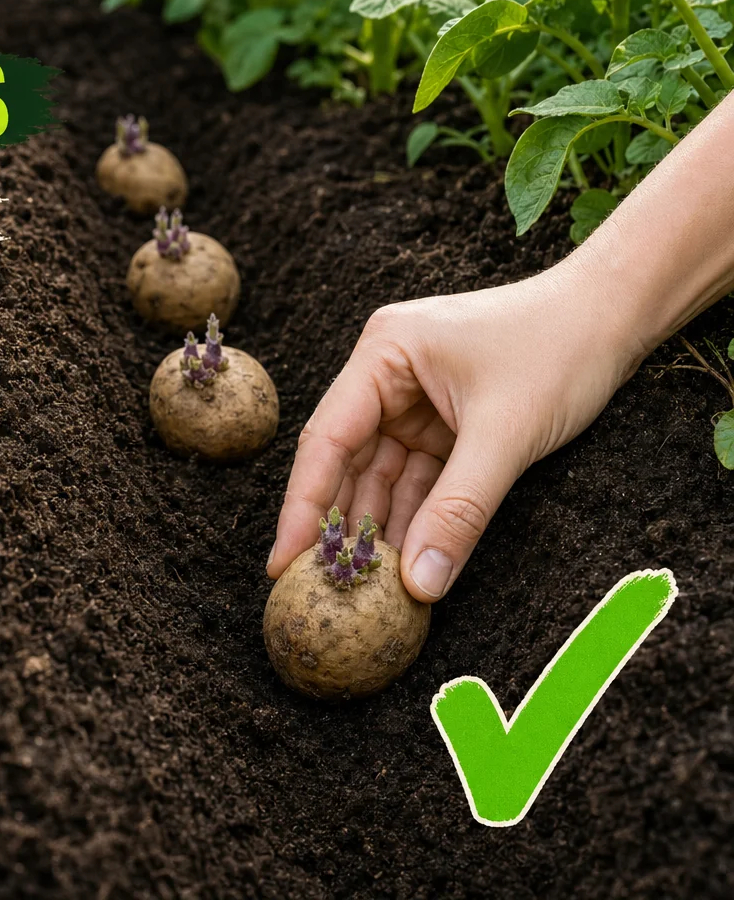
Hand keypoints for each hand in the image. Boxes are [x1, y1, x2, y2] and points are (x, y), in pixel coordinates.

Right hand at [265, 264, 648, 601]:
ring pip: (383, 479)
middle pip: (347, 464)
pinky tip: (407, 564)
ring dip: (380, 531)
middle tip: (321, 590)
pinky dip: (416, 521)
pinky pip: (420, 482)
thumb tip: (418, 584)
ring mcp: (415, 401)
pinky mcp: (445, 425)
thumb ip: (458, 511)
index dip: (303, 507)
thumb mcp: (506, 435)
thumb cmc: (561, 347)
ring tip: (365, 590)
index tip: (283, 564)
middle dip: (340, 527)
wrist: (619, 314)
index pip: (327, 440)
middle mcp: (387, 375)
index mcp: (383, 353)